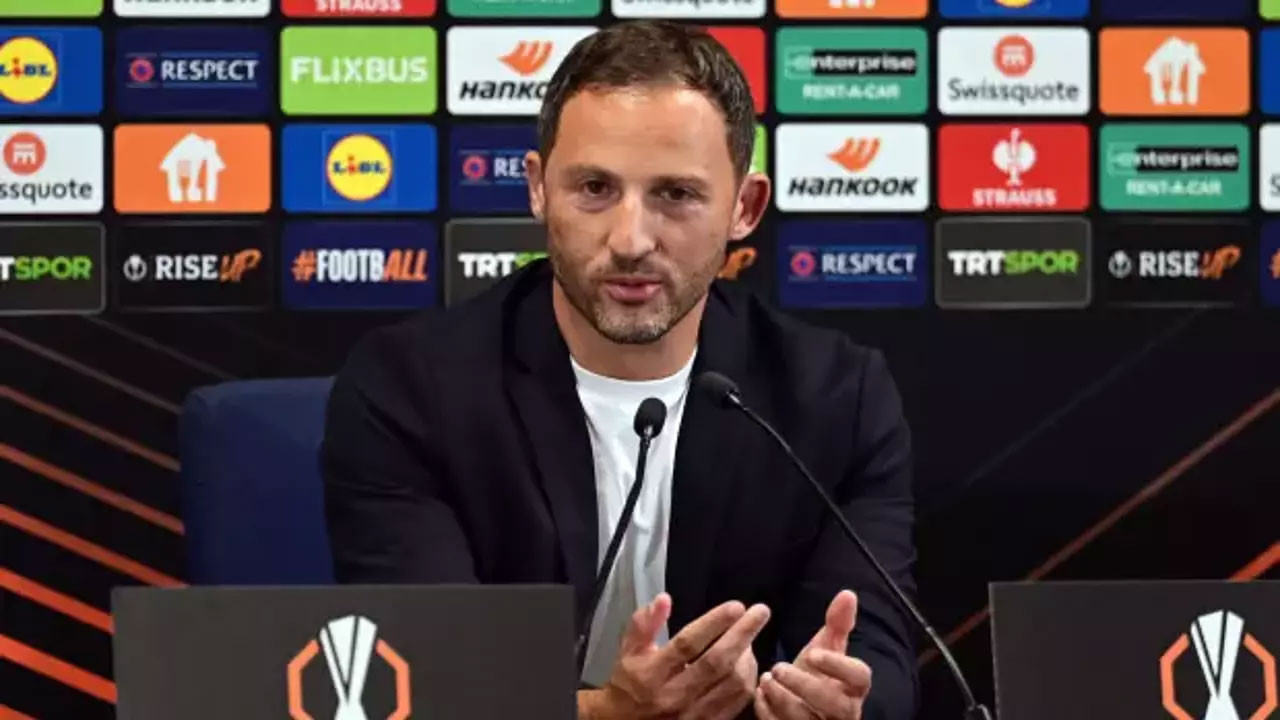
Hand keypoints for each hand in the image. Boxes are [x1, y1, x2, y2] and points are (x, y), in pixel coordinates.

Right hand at [577, 592, 770, 719]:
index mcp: (652, 674)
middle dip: (743, 634)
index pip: (687, 644)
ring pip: (733, 684)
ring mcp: (694, 714)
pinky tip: (748, 664)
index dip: (713, 623)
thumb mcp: (627, 651)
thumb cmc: (629, 685)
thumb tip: (664, 599)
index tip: (736, 606)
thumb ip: (644, 624)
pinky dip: (749, 680)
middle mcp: (674, 695)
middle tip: (760, 612)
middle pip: (717, 663)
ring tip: (749, 638)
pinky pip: (738, 703)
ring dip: (748, 657)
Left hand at [754, 590, 871, 719]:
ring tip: (764, 679)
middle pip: (837, 706)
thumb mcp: (827, 650)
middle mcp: (845, 711)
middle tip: (777, 667)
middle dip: (806, 686)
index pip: (860, 677)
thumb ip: (838, 624)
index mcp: (854, 686)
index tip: (813, 653)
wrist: (804, 706)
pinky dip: (769, 715)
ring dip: (783, 701)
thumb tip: (848, 593)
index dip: (839, 666)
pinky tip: (758, 696)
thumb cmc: (819, 676)